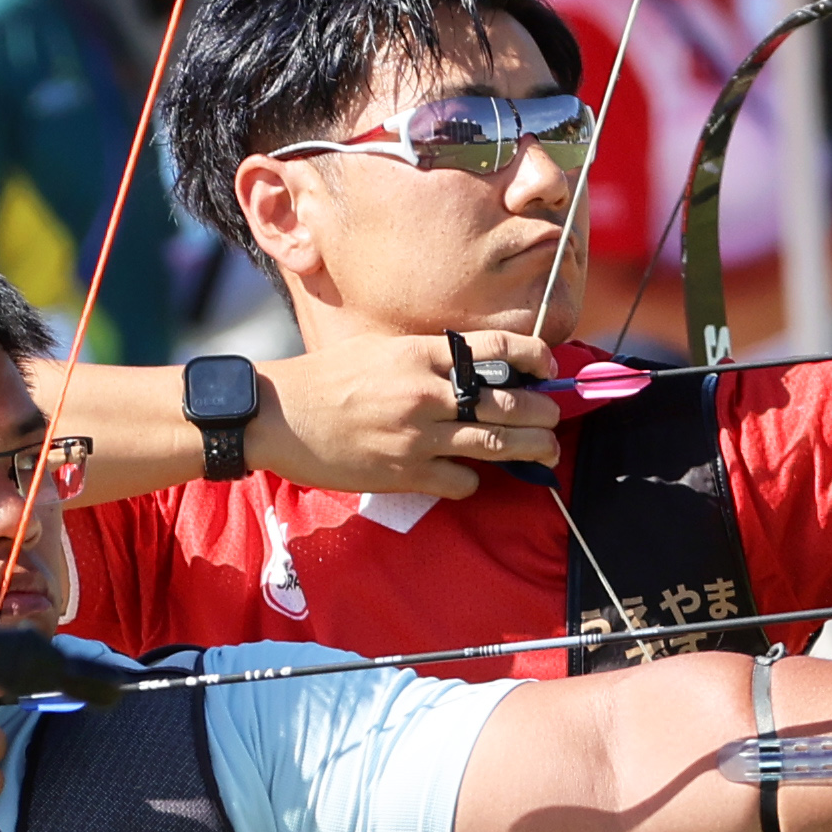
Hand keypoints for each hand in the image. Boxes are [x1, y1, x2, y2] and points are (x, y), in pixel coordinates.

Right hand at [263, 329, 570, 501]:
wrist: (276, 415)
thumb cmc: (326, 379)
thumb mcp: (380, 350)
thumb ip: (427, 357)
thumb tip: (473, 367)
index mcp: (419, 354)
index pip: (496, 351)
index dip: (535, 359)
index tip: (549, 369)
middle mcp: (425, 392)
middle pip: (508, 401)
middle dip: (543, 412)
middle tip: (555, 417)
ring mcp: (417, 435)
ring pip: (496, 443)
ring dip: (531, 449)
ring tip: (547, 452)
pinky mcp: (405, 472)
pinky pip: (462, 481)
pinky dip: (473, 480)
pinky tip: (470, 476)